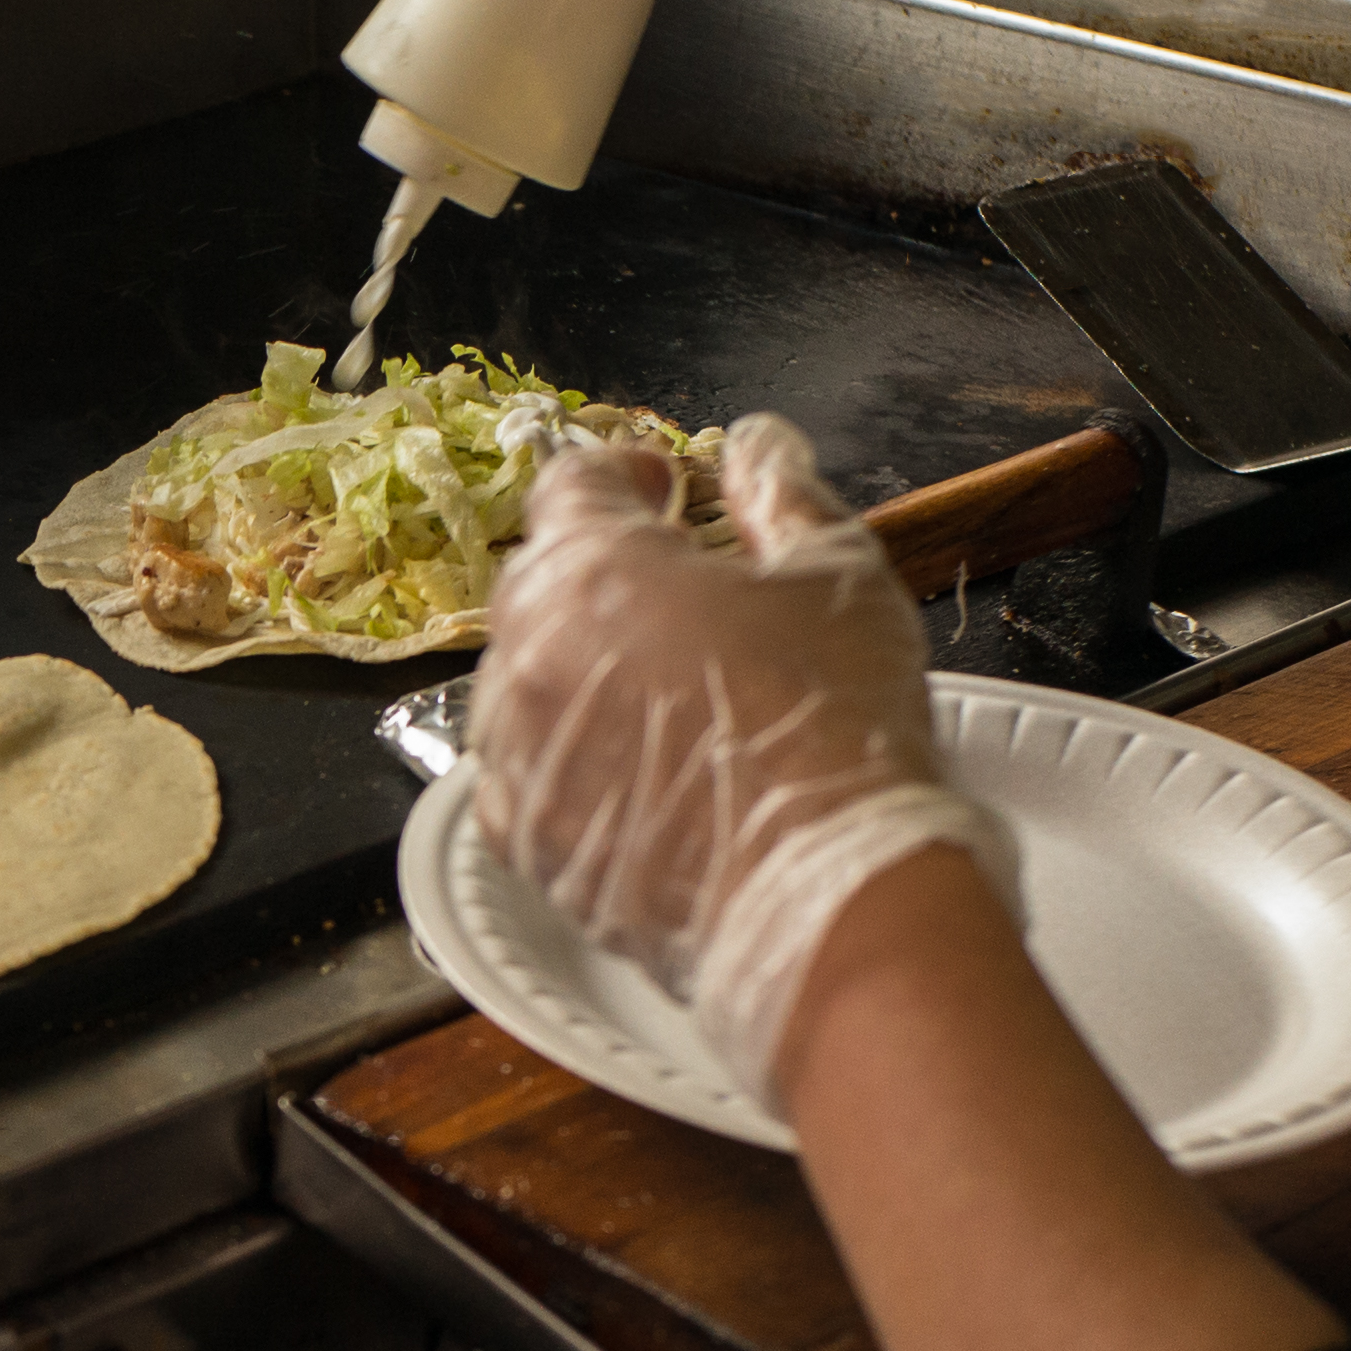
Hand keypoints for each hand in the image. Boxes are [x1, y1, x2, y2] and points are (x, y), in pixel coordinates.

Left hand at [472, 417, 1015, 1099]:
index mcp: (591, 570)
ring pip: (526, 680)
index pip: (572, 484)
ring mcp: (513, 757)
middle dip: (604, 572)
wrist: (825, 906)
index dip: (624, 475)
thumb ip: (784, 496)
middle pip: (541, 581)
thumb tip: (759, 444)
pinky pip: (528, 770)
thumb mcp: (837, 578)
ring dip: (582, 668)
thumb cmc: (833, 728)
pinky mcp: (524, 843)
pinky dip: (573, 754)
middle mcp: (525, 657)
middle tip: (679, 590)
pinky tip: (643, 768)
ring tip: (668, 690)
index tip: (667, 490)